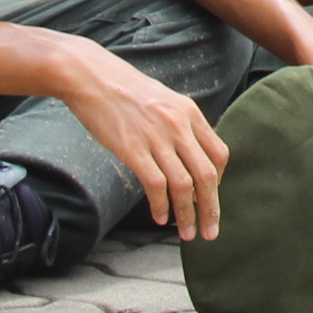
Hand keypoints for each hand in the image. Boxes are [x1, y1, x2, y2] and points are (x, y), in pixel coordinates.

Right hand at [54, 36, 229, 239]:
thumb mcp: (164, 102)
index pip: (219, 154)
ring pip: (184, 185)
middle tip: (211, 232)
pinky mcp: (133, 149)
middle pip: (208, 175)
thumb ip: (180, 126)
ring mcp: (157, 138)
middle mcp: (179, 125)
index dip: (219, 181)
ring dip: (188, 214)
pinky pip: (156, 185)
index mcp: (190, 113)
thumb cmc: (126, 92)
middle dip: (211, 208)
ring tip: (187, 234)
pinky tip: (161, 219)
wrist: (92, 78)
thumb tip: (189, 157)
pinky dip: (162, 206)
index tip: (210, 199)